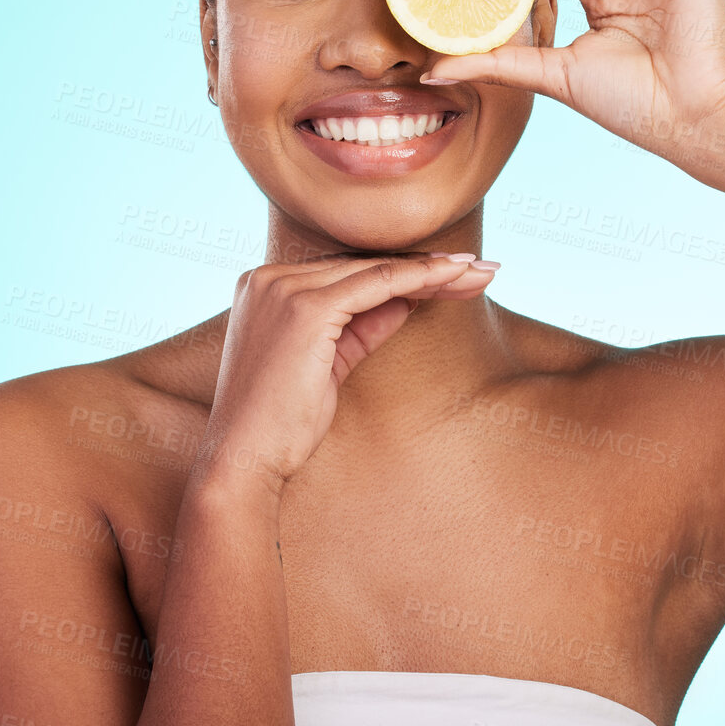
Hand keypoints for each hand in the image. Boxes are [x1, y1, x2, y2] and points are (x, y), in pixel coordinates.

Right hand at [194, 253, 493, 495]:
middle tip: (481, 266)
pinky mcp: (305, 307)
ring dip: (436, 270)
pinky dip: (421, 279)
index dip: (402, 272)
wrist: (243, 460)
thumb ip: (362, 328)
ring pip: (377, 270)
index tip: (452, 274)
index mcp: (265, 286)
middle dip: (428, 266)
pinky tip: (455, 279)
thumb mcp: (328, 364)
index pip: (348, 271)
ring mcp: (285, 288)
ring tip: (482, 271)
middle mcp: (269, 277)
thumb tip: (407, 300)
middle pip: (365, 265)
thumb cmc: (282, 424)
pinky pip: (378, 284)